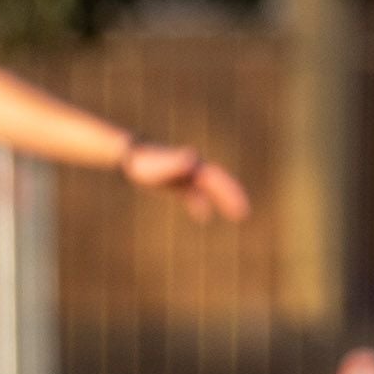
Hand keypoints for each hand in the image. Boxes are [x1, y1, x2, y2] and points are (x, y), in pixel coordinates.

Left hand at [124, 140, 252, 224]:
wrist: (128, 156)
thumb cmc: (143, 164)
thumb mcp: (159, 167)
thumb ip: (175, 164)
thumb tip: (193, 158)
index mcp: (192, 168)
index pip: (217, 180)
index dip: (230, 193)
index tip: (241, 210)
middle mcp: (191, 169)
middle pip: (217, 183)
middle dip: (231, 196)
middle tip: (244, 214)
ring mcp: (184, 175)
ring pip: (208, 188)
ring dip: (222, 199)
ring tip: (237, 214)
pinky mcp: (174, 181)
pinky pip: (192, 193)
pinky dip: (200, 203)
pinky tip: (204, 217)